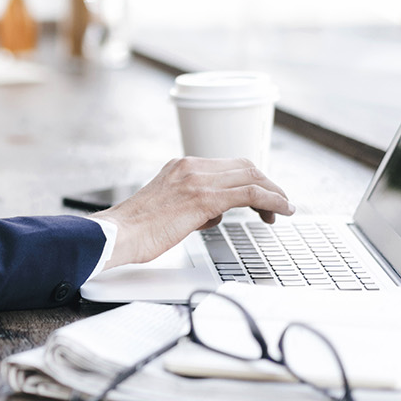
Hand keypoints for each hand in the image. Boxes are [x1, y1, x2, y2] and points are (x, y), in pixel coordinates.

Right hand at [97, 157, 293, 267]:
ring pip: (252, 176)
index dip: (252, 179)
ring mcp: (197, 180)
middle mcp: (190, 167)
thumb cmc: (136, 230)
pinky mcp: (203, 198)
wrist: (117, 235)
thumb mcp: (167, 208)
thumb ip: (191, 205)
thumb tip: (212, 215)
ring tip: (283, 210)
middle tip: (278, 204)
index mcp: (180, 166)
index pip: (228, 165)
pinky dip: (272, 200)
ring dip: (274, 193)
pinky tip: (281, 211)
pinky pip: (250, 193)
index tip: (261, 197)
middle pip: (245, 166)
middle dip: (267, 184)